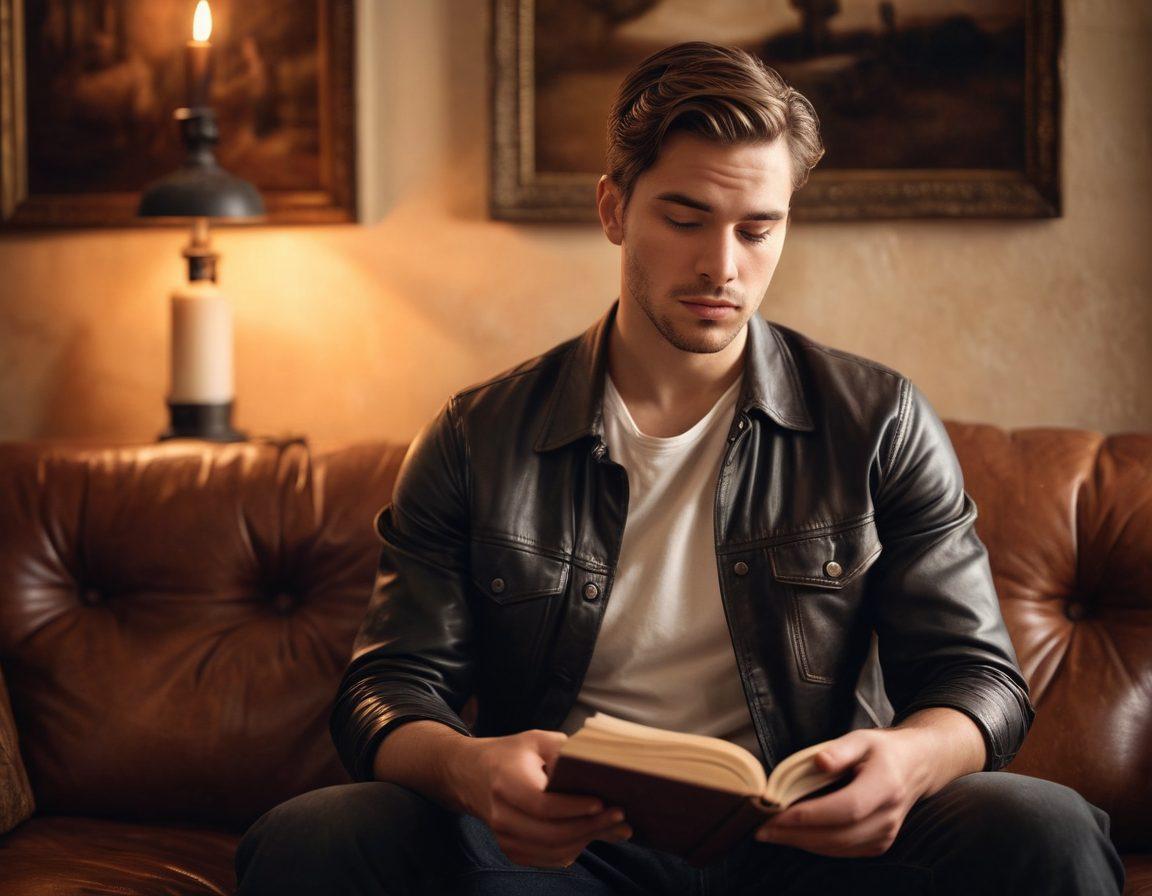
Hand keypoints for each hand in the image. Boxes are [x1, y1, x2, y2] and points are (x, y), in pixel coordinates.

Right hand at [446, 729, 632, 867]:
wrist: (473, 774)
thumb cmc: (512, 754)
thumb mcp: (537, 741)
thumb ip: (567, 752)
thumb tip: (603, 769)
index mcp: (507, 782)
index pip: (543, 804)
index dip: (574, 808)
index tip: (602, 802)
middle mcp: (501, 814)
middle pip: (552, 832)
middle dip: (591, 827)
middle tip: (621, 816)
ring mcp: (505, 837)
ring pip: (554, 850)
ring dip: (588, 840)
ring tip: (616, 827)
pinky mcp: (512, 850)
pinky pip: (549, 858)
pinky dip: (575, 849)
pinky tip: (593, 834)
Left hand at [753, 727, 932, 857]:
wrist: (915, 768)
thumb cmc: (882, 750)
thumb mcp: (862, 738)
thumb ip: (840, 749)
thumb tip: (819, 762)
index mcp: (885, 785)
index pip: (847, 808)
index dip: (813, 814)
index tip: (779, 813)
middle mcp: (888, 815)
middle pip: (839, 834)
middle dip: (797, 834)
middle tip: (762, 828)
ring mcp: (886, 834)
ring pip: (838, 847)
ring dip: (801, 843)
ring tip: (770, 833)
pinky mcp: (879, 844)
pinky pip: (843, 850)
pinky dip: (816, 845)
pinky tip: (794, 836)